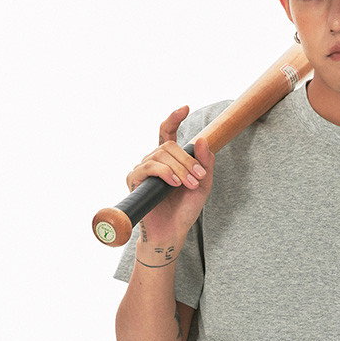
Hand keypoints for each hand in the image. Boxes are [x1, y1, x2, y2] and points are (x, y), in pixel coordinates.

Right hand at [126, 106, 215, 248]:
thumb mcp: (203, 185)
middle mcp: (154, 160)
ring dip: (179, 168)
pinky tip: (174, 183)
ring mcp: (143, 169)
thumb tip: (201, 140)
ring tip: (189, 185)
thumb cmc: (185, 210)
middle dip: (187, 160)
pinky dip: (164, 172)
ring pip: (161, 154)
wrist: (172, 232)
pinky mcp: (135, 180)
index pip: (168, 132)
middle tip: (198, 178)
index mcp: (169, 159)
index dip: (174, 118)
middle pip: (169, 145)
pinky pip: (148, 166)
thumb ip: (205, 163)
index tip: (185, 108)